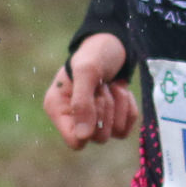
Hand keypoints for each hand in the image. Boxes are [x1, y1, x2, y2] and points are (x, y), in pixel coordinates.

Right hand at [44, 33, 137, 150]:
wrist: (113, 45)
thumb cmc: (94, 54)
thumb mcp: (87, 72)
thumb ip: (82, 103)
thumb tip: (84, 137)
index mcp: (57, 108)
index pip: (74, 141)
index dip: (90, 126)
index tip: (92, 99)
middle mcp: (73, 119)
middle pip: (98, 137)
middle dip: (106, 108)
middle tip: (102, 86)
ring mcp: (94, 121)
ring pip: (114, 133)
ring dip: (118, 105)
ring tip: (110, 85)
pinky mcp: (112, 120)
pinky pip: (126, 128)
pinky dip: (128, 107)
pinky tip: (119, 90)